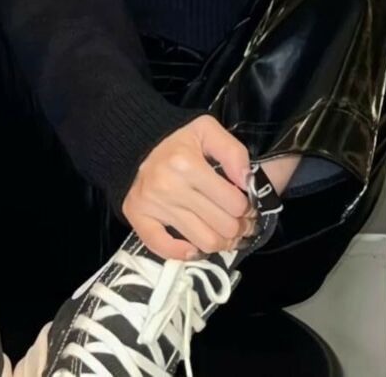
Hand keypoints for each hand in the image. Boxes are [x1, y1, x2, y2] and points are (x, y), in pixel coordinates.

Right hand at [121, 114, 257, 260]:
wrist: (137, 143)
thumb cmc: (178, 140)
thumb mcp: (208, 130)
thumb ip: (233, 151)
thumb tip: (247, 182)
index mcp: (187, 165)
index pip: (234, 203)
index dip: (248, 208)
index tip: (247, 206)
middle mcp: (169, 188)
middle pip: (223, 227)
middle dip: (239, 227)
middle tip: (241, 223)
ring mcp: (153, 206)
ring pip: (204, 243)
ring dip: (222, 244)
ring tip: (226, 234)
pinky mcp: (138, 218)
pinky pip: (165, 249)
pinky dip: (184, 254)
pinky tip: (195, 246)